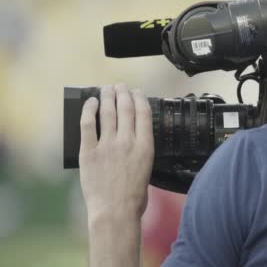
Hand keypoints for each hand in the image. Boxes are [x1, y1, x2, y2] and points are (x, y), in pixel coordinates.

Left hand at [79, 84, 153, 220]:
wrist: (115, 212)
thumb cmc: (134, 198)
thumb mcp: (147, 170)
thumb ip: (141, 152)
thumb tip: (133, 140)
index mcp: (145, 146)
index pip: (143, 113)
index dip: (140, 98)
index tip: (137, 92)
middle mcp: (127, 141)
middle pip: (125, 109)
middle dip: (123, 93)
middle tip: (120, 86)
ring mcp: (107, 145)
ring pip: (108, 112)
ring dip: (108, 97)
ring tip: (106, 89)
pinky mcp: (89, 152)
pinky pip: (88, 124)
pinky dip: (89, 110)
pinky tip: (91, 102)